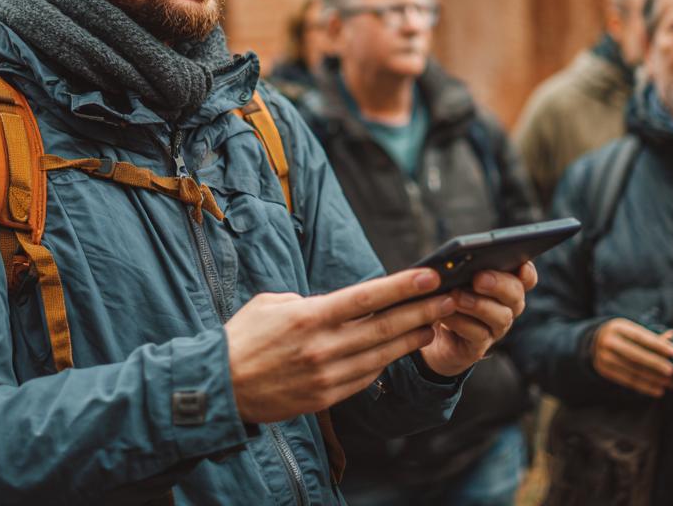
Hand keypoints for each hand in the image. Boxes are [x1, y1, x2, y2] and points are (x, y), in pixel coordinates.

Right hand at [225, 268, 454, 423]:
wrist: (221, 387)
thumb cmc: (245, 337)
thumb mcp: (273, 303)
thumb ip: (311, 302)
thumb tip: (340, 305)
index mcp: (310, 316)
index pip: (367, 298)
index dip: (403, 286)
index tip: (431, 275)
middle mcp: (323, 346)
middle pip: (385, 326)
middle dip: (423, 310)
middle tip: (451, 297)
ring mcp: (327, 374)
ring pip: (383, 354)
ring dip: (412, 337)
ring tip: (435, 322)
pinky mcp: (327, 397)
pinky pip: (366, 376)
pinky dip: (386, 360)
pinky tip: (399, 348)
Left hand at [419, 262, 537, 376]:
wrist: (426, 331)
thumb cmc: (441, 296)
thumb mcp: (449, 278)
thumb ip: (456, 269)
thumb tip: (452, 265)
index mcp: (504, 285)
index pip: (525, 278)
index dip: (527, 272)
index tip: (521, 265)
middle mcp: (506, 307)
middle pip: (516, 294)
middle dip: (498, 284)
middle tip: (478, 279)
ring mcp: (495, 329)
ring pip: (501, 316)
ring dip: (479, 305)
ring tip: (456, 296)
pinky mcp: (479, 347)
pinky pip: (479, 335)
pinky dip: (461, 322)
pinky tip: (446, 314)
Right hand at [592, 318, 672, 397]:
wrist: (597, 342)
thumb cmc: (624, 337)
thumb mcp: (634, 330)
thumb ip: (654, 337)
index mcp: (617, 327)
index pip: (639, 336)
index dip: (657, 344)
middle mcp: (608, 341)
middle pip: (635, 354)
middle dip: (655, 363)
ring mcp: (603, 356)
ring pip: (632, 370)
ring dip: (653, 378)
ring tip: (670, 383)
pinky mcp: (604, 370)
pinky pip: (627, 381)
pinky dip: (644, 386)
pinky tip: (658, 390)